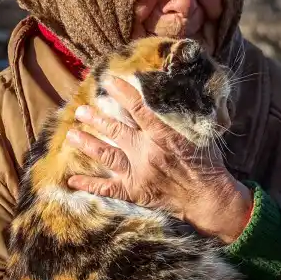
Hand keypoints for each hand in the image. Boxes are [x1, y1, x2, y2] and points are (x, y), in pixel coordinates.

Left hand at [65, 76, 252, 242]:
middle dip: (96, 119)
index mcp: (163, 134)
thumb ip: (179, 116)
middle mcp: (146, 151)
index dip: (122, 92)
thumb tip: (166, 94)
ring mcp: (138, 172)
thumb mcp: (198, 134)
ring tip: (71, 134)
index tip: (108, 81)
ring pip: (107, 155)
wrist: (209, 198)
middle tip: (80, 111)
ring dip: (87, 144)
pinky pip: (107, 188)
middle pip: (115, 130)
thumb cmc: (208, 164)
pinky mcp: (135, 191)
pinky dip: (89, 185)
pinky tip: (72, 180)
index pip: (138, 107)